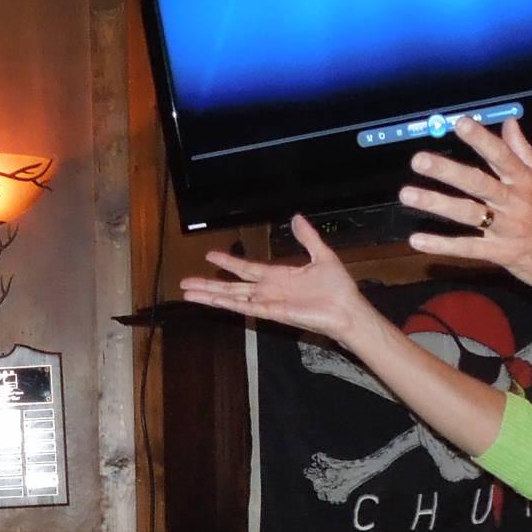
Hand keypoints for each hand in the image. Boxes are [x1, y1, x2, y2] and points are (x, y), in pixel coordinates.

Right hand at [178, 214, 380, 343]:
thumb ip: (307, 238)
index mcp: (278, 277)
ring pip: (231, 298)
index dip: (228, 263)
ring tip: (187, 293)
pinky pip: (245, 308)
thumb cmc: (338, 288)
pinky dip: (227, 305)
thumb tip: (297, 217)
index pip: (245, 269)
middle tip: (184, 282)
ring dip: (208, 296)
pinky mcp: (272, 313)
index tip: (210, 256)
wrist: (347, 309)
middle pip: (231, 287)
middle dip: (207, 284)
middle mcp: (268, 291)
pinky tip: (211, 301)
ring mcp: (268, 303)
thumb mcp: (322, 255)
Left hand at [399, 116, 531, 289]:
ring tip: (408, 195)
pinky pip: (467, 248)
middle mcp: (515, 203)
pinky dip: (442, 245)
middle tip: (419, 160)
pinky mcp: (500, 253)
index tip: (459, 123)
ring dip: (436, 203)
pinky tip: (418, 240)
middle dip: (447, 171)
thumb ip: (525, 153)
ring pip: (468, 214)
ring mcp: (507, 229)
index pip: (501, 155)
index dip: (481, 139)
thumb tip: (509, 124)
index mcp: (526, 182)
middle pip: (478, 183)